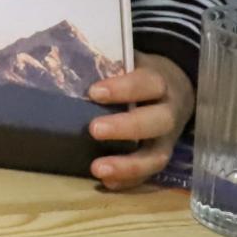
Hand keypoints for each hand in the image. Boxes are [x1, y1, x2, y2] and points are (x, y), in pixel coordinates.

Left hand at [86, 52, 195, 188]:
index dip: (124, 88)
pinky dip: (130, 180)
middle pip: (157, 121)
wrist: (176, 88)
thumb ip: (106, 62)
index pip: (147, 83)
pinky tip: (107, 183)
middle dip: (126, 127)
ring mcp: (167, 138)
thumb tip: (60, 53)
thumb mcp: (131, 62)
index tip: (94, 92)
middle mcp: (169, 112)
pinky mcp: (161, 156)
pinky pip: (150, 173)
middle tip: (94, 130)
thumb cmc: (139, 73)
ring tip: (98, 169)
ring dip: (128, 165)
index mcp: (160, 82)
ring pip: (157, 155)